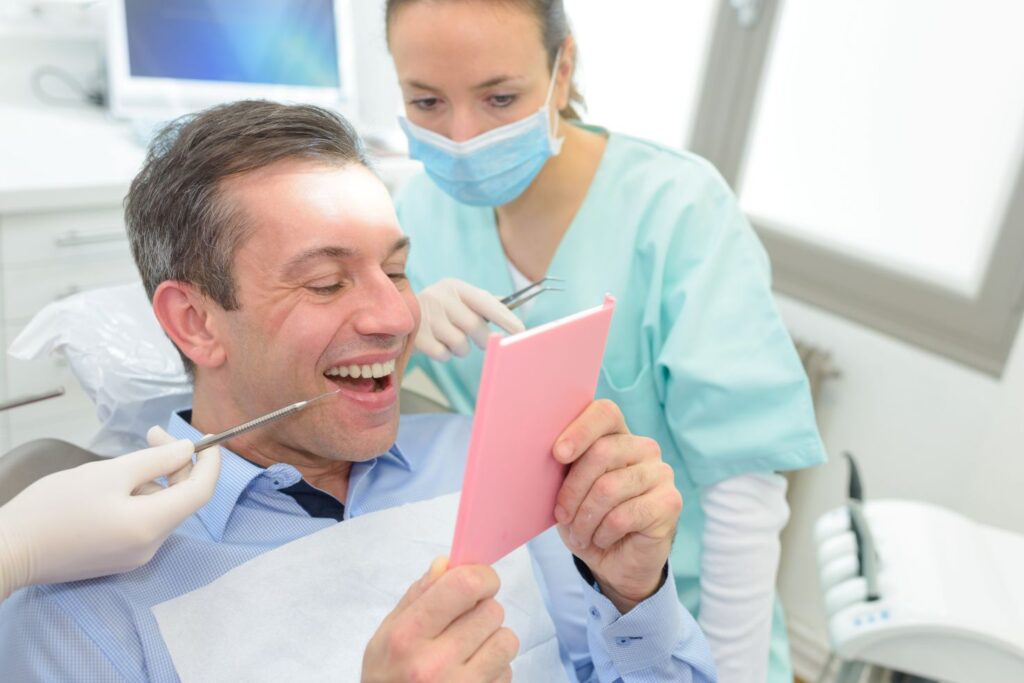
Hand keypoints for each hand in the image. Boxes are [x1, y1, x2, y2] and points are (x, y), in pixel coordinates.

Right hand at [0, 426, 219, 599]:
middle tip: (153, 435)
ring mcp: (135, 556)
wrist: (9, 550)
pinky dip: (142, 498)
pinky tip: (116, 484)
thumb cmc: (56, 507)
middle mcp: (151, 547)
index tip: (208, 438)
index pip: (201, 492)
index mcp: (152, 526)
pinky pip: (144, 522)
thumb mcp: (109, 473)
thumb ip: (156, 461)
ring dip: (156, 480)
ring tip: (125, 461)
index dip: (210, 463)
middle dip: (176, 464)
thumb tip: (189, 450)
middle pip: (182, 499)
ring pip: (162, 509)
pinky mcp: (118, 558)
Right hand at [362, 556, 518, 682]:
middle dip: (483, 611)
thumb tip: (446, 563)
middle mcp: (434, 663)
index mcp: (408, 636)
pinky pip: (508, 671)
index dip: (481, 576)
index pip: (465, 586)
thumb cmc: (386, 676)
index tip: (479, 583)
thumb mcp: (385, 635)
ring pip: (507, 640)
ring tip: (470, 650)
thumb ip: (416, 597)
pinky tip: (472, 675)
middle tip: (465, 623)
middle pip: (492, 611)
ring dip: (493, 640)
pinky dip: (495, 669)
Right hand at [415, 278, 524, 360]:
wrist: (395, 314)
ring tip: (451, 339)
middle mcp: (440, 297)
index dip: (504, 317)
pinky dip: (445, 354)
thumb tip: (512, 307)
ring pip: (460, 343)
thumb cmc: (439, 310)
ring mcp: (426, 316)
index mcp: (454, 286)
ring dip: (461, 348)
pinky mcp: (416, 336)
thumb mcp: (458, 299)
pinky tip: (436, 344)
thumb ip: (483, 302)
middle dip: (483, 339)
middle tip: (482, 342)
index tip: (521, 330)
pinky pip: (443, 354)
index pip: (485, 301)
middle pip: (474, 326)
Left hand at [552, 400, 681, 612]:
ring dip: (585, 519)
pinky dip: (603, 533)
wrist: (615, 561)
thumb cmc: (587, 518)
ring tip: (580, 534)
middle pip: (601, 452)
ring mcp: (660, 473)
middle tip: (562, 516)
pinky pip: (624, 515)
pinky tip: (602, 539)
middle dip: (573, 489)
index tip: (558, 455)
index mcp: (617, 435)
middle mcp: (643, 447)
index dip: (580, 430)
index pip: (605, 413)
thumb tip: (546, 448)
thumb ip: (564, 465)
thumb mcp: (568, 489)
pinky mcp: (670, 502)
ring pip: (609, 487)